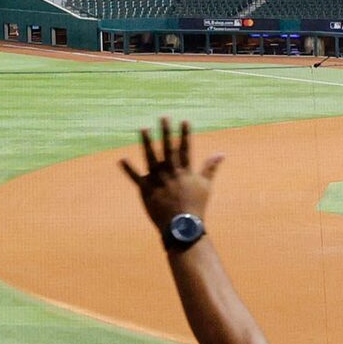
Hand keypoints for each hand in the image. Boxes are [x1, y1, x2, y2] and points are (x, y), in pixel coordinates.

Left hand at [119, 118, 223, 232]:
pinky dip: (128, 169)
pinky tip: (121, 159)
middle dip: (166, 132)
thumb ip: (211, 167)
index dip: (185, 134)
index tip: (184, 120)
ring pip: (151, 158)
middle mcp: (171, 172)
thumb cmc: (196, 205)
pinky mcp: (147, 190)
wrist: (182, 226)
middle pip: (168, 148)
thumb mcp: (206, 185)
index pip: (185, 148)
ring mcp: (158, 180)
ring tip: (144, 128)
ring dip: (147, 142)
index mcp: (185, 171)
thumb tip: (221, 153)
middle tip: (163, 117)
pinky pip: (136, 178)